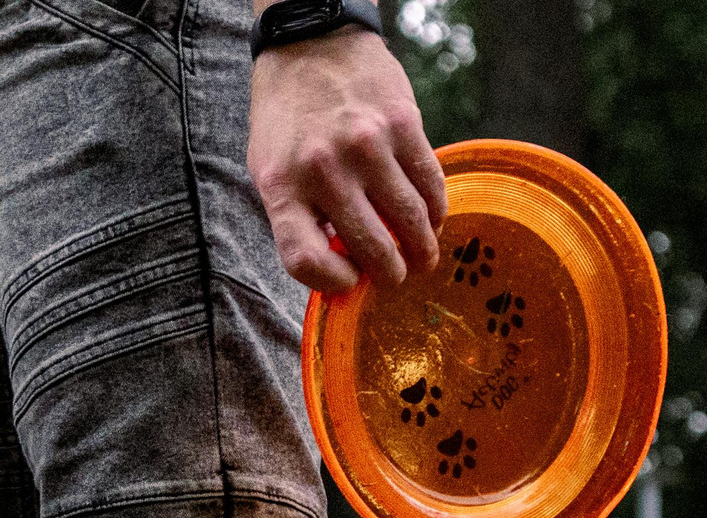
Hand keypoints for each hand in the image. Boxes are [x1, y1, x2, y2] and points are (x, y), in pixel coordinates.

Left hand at [249, 28, 446, 294]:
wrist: (311, 45)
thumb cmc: (287, 120)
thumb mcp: (270, 169)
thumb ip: (298, 217)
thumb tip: (343, 267)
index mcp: (282, 186)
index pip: (304, 259)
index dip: (331, 283)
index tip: (349, 281)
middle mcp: (324, 168)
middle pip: (370, 247)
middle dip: (391, 274)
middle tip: (398, 278)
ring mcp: (367, 145)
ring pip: (409, 219)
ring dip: (422, 249)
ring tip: (424, 258)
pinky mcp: (402, 124)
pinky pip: (429, 182)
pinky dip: (436, 210)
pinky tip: (432, 219)